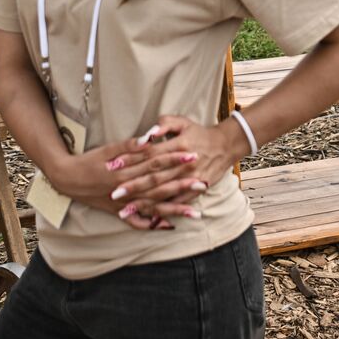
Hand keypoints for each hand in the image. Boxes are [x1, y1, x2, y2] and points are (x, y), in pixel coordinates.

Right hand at [46, 135, 198, 229]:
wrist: (67, 179)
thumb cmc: (89, 160)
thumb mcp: (108, 149)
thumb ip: (130, 145)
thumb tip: (151, 139)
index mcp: (125, 172)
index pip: (155, 164)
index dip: (174, 160)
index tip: (192, 156)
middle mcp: (126, 190)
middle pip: (159, 187)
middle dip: (182, 185)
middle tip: (203, 182)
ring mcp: (124, 204)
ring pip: (153, 207)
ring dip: (175, 209)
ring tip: (196, 211)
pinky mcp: (119, 212)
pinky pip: (138, 222)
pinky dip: (153, 225)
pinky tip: (169, 227)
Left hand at [105, 116, 246, 223]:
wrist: (226, 145)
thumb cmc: (199, 133)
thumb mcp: (183, 122)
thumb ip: (165, 123)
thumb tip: (148, 132)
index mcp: (179, 145)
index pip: (150, 154)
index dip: (131, 160)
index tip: (113, 165)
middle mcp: (184, 164)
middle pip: (154, 176)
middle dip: (133, 186)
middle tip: (113, 194)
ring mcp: (191, 178)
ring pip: (164, 193)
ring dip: (144, 203)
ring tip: (125, 210)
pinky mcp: (197, 188)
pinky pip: (178, 202)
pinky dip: (164, 210)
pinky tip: (148, 216)